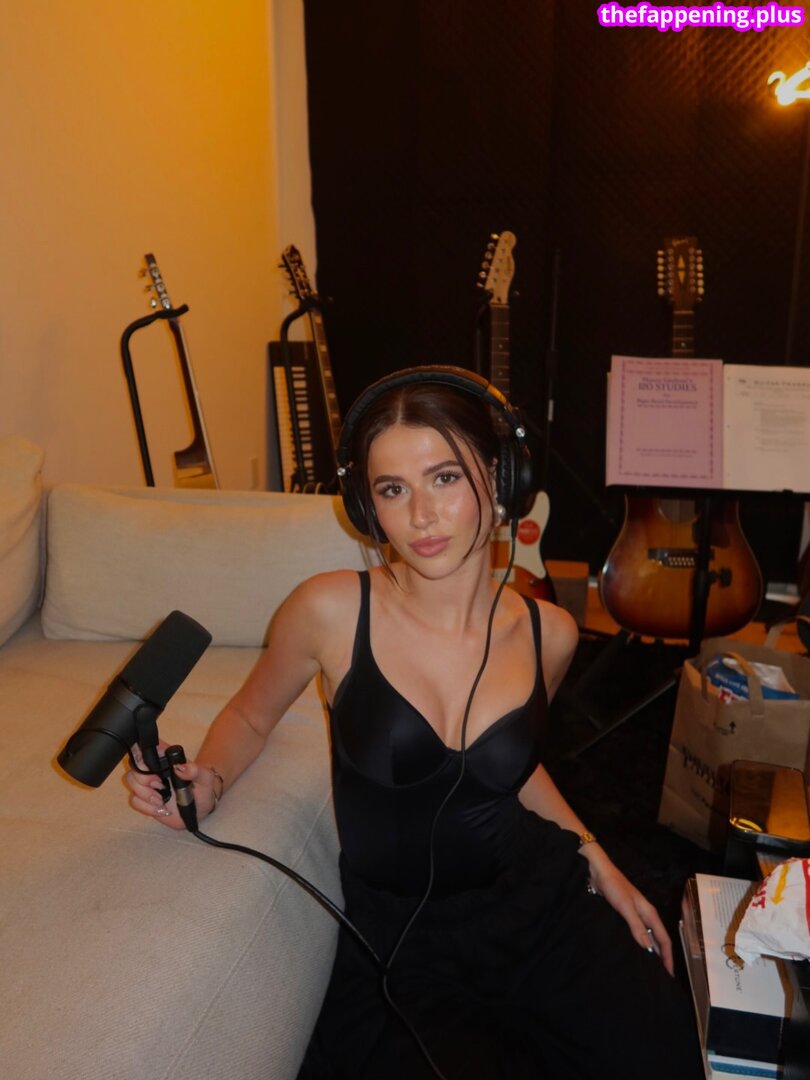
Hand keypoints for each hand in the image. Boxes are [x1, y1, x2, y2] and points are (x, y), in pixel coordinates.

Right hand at [125, 742, 217, 830]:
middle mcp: (154, 768)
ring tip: (162, 801)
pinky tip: (161, 809)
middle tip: (160, 786)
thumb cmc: (202, 788)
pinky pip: (135, 800)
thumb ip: (195, 770)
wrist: (200, 808)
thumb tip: (181, 767)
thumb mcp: (204, 778)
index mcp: (166, 757)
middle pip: (134, 765)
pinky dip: (147, 808)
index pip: (146, 746)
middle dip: (144, 779)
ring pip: (131, 782)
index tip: (151, 766)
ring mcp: (148, 783)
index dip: (141, 752)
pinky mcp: (145, 799)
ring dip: (146, 794)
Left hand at [584, 849, 673, 975]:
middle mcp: (645, 915)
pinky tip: (633, 951)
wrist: (599, 873)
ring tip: (648, 968)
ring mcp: (635, 915)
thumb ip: (636, 926)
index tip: (669, 974)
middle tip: (660, 976)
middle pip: (657, 939)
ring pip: (647, 936)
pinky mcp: (625, 915)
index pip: (664, 939)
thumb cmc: (614, 888)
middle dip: (661, 956)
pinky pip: (636, 933)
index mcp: (650, 913)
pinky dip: (638, 943)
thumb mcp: (626, 907)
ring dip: (649, 951)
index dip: (668, 956)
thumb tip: (648, 947)